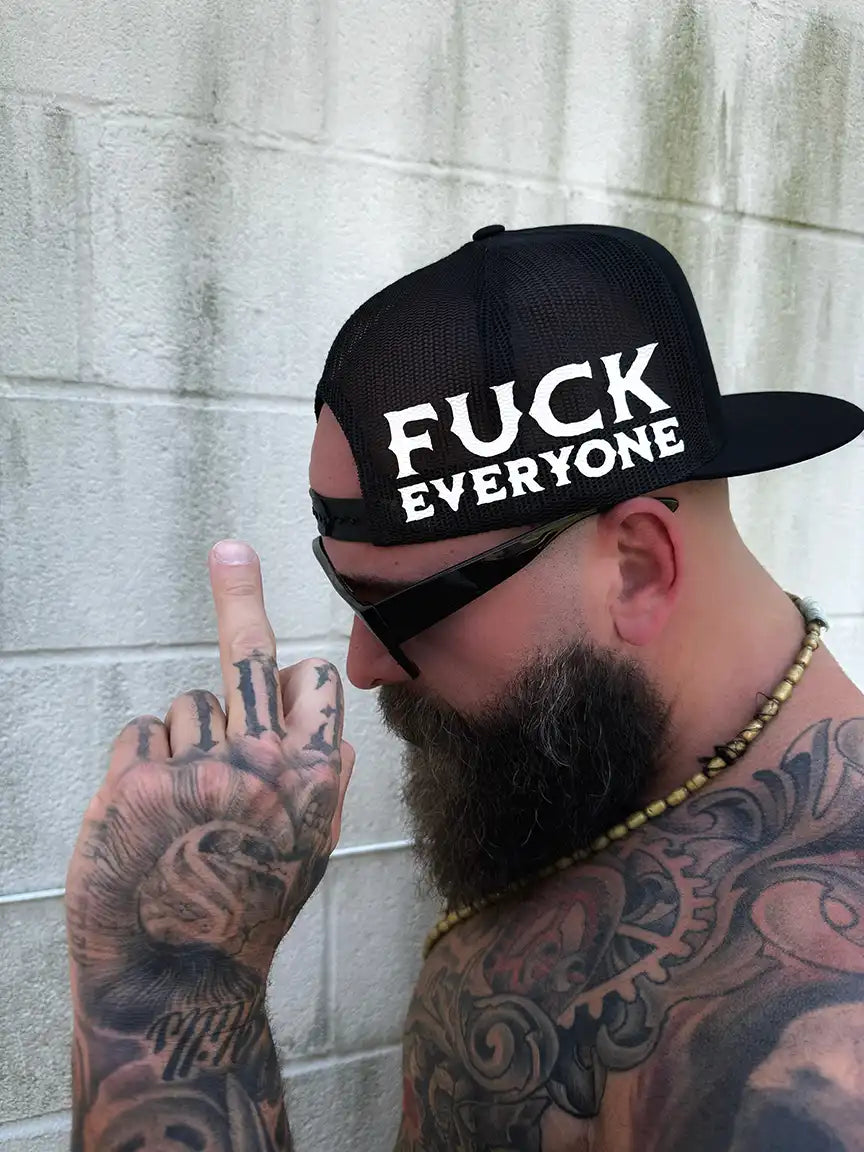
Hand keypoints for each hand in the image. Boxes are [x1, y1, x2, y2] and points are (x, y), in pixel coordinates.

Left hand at [66, 539, 353, 1030]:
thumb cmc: (248, 913)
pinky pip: (139, 732)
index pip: (316, 682)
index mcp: (313, 778)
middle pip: (251, 654)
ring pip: (187, 703)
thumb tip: (340, 736)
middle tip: (229, 550)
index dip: (304, 679)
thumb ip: (328, 791)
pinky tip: (150, 810)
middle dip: (241, 592)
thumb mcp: (312, 857)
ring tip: (184, 802)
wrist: (177, 983)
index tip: (300, 663)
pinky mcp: (136, 782)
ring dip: (185, 738)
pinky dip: (142, 760)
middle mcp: (262, 764)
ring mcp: (197, 769)